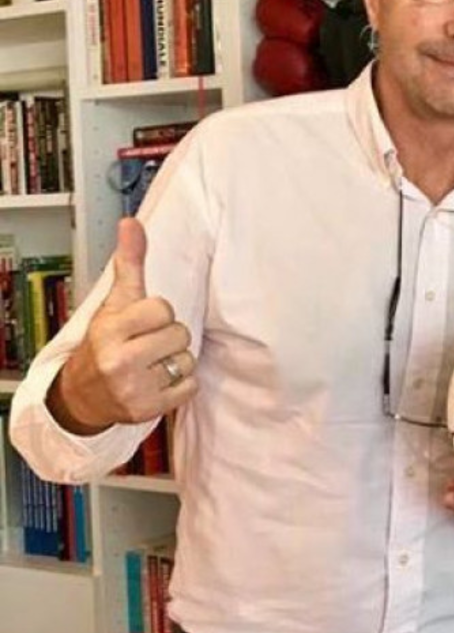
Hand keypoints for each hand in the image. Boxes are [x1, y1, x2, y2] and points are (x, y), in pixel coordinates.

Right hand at [51, 218, 195, 433]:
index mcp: (110, 330)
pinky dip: (181, 384)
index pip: (163, 309)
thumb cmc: (106, 342)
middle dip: (169, 337)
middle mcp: (120, 361)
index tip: (142, 322)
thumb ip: (129, 263)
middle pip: (180, 334)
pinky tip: (159, 381)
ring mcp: (134, 389)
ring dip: (176, 361)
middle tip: (148, 344)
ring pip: (187, 361)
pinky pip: (190, 387)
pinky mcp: (149, 410)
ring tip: (153, 363)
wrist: (84, 395)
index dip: (158, 314)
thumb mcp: (114, 303)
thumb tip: (132, 223)